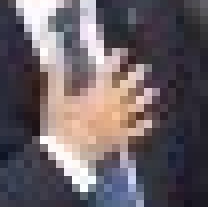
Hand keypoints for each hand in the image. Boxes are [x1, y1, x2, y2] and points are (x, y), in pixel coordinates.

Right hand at [43, 50, 156, 166]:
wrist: (64, 154)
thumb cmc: (58, 125)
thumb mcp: (54, 99)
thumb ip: (57, 79)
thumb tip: (53, 60)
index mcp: (93, 95)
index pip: (106, 73)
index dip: (114, 62)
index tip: (122, 52)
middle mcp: (109, 106)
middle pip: (124, 89)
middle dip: (134, 77)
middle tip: (144, 68)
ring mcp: (116, 122)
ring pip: (133, 108)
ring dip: (143, 99)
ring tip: (154, 91)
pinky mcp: (118, 138)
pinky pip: (134, 132)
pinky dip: (143, 126)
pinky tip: (151, 121)